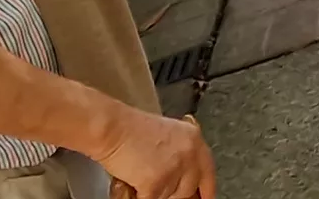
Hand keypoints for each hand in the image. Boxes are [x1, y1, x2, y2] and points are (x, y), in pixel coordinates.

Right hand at [96, 112, 214, 198]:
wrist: (110, 127)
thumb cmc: (128, 128)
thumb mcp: (166, 135)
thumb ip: (179, 154)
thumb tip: (183, 177)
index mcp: (193, 139)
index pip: (207, 172)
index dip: (206, 190)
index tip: (206, 198)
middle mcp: (189, 154)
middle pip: (188, 189)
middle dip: (173, 191)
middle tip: (156, 183)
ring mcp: (174, 169)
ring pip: (169, 196)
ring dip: (155, 191)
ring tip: (139, 174)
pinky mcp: (156, 182)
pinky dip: (139, 195)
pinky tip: (132, 182)